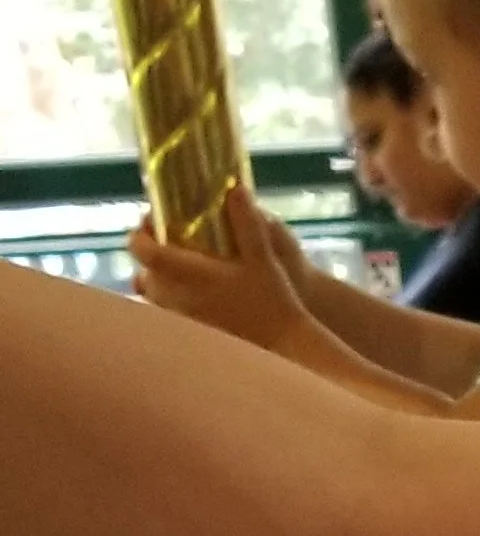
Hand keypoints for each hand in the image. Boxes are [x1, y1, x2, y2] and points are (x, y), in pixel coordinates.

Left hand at [129, 185, 321, 353]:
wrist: (284, 346)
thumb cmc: (274, 299)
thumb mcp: (264, 257)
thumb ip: (247, 222)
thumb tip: (235, 189)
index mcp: (193, 276)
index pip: (148, 254)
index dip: (139, 236)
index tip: (146, 223)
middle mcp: (180, 300)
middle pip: (145, 276)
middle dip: (149, 257)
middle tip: (162, 239)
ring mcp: (185, 321)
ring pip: (153, 299)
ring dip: (156, 280)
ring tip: (174, 267)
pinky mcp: (193, 336)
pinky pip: (167, 316)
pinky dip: (168, 301)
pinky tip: (189, 296)